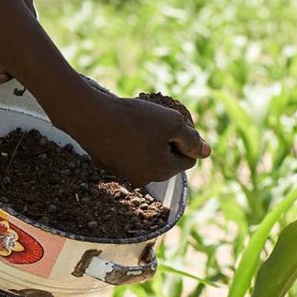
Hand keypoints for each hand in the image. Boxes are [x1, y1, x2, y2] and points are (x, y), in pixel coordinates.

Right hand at [45, 84, 208, 185]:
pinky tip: (122, 126)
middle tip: (156, 121)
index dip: (185, 139)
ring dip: (149, 141)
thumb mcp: (173, 123)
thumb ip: (192, 139)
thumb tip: (206, 152)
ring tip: (138, 122)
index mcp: (163, 171)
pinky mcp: (109, 165)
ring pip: (148, 156)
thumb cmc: (135, 119)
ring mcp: (124, 174)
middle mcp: (144, 179)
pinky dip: (130, 142)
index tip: (173, 123)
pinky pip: (128, 154)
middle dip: (167, 141)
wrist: (90, 117)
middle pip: (168, 160)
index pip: (188, 160)